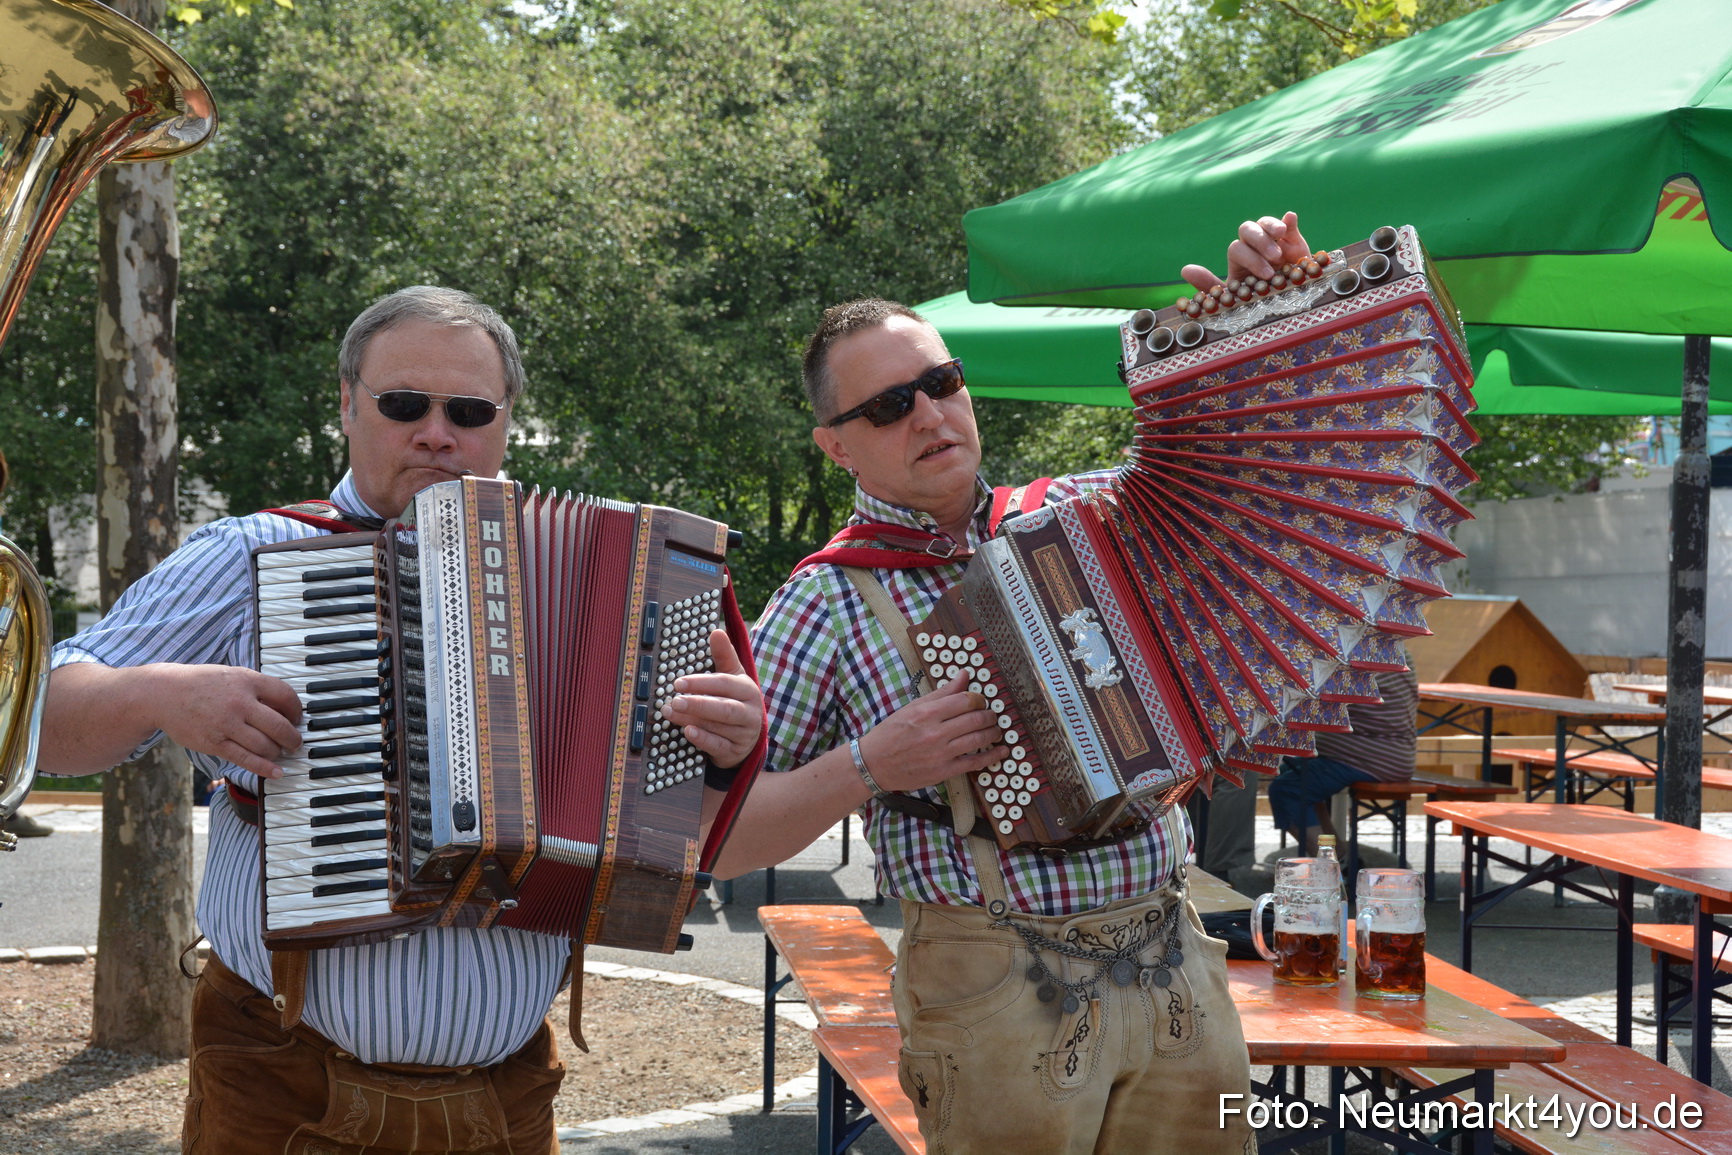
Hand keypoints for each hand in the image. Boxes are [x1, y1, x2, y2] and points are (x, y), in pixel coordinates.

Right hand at [154, 663, 303, 778]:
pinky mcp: (214, 743)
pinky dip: (265, 768)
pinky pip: (246, 759)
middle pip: (280, 726)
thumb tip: (286, 710)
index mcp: (247, 681)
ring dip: (278, 752)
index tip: (298, 718)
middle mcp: (239, 702)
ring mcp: (226, 724)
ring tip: (280, 751)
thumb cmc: (203, 684)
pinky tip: (277, 771)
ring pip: (265, 745)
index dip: (297, 710)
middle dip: (293, 738)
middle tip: (295, 742)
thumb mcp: (234, 676)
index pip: (286, 696)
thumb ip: (258, 689)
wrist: (164, 693)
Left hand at [661, 630, 762, 769]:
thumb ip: (723, 656)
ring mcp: (744, 734)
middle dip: (698, 704)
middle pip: (724, 708)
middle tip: (674, 700)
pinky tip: (688, 732)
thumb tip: (716, 631)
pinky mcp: (736, 751)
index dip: (701, 683)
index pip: (725, 684)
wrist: (744, 737)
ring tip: (671, 713)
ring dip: (693, 720)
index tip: (678, 682)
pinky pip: (720, 746)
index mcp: (748, 690)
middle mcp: (750, 712)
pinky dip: (703, 740)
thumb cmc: (734, 701)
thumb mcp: (731, 678)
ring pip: (719, 727)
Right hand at [856, 675, 1006, 793]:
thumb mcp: (914, 707)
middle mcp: (935, 732)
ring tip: (996, 729)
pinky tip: (1002, 751)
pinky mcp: (943, 771)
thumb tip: (964, 675)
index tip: (980, 701)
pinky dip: (992, 756)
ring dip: (993, 732)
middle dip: (990, 715)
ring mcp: (940, 753)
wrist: (874, 763)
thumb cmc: (892, 733)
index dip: (979, 699)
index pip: (965, 700)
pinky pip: (974, 762)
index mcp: (927, 713)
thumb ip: (942, 692)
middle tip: (992, 715)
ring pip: (979, 739)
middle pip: (976, 718)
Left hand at [1181, 210, 1311, 292]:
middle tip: (1274, 258)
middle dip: (1260, 242)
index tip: (1264, 275)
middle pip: (1248, 230)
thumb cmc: (1257, 300)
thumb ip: (1209, 286)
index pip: (1237, 249)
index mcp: (1239, 258)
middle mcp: (1254, 246)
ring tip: (1281, 236)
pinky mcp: (1293, 238)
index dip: (1249, 258)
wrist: (1289, 301)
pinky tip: (1290, 218)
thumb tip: (1185, 269)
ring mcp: (1273, 241)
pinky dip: (1289, 220)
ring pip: (1265, 223)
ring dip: (1271, 227)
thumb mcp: (1233, 298)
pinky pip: (1288, 224)